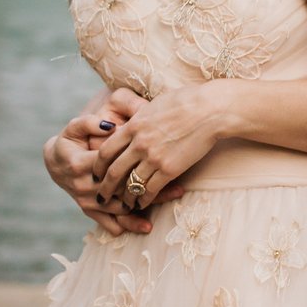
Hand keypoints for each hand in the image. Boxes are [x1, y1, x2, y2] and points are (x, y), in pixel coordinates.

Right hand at [44, 89, 180, 236]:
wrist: (56, 162)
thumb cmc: (71, 140)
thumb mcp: (76, 126)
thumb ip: (91, 123)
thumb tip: (110, 125)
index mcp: (81, 164)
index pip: (113, 166)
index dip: (137, 164)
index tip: (162, 161)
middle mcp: (84, 186)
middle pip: (122, 190)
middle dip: (150, 189)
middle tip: (178, 188)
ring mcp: (87, 201)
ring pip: (119, 208)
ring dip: (145, 208)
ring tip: (169, 205)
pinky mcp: (89, 209)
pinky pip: (108, 221)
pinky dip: (126, 225)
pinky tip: (146, 227)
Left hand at [93, 81, 230, 208]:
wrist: (209, 110)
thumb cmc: (186, 101)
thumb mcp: (155, 105)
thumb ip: (141, 117)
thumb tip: (135, 120)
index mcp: (133, 126)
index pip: (106, 151)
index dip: (98, 166)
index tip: (97, 174)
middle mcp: (139, 144)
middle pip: (113, 171)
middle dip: (105, 187)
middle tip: (102, 196)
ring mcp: (153, 158)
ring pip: (130, 184)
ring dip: (124, 198)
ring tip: (123, 205)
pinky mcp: (169, 169)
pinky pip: (150, 190)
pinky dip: (143, 200)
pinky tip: (142, 204)